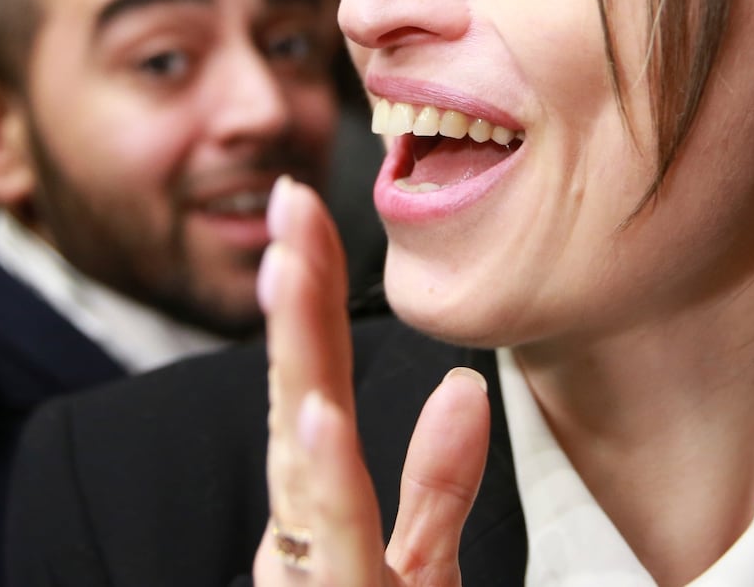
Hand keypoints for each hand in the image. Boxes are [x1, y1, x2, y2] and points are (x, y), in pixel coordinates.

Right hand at [252, 177, 490, 584]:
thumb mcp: (419, 565)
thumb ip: (436, 486)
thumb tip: (463, 389)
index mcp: (318, 513)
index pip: (315, 385)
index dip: (310, 297)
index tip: (305, 205)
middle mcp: (302, 537)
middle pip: (297, 406)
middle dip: (292, 305)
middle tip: (290, 204)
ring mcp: (312, 576)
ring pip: (302, 470)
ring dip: (295, 368)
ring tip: (290, 282)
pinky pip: (333, 552)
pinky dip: (322, 487)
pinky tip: (316, 423)